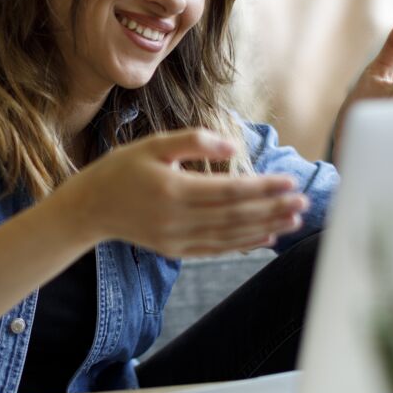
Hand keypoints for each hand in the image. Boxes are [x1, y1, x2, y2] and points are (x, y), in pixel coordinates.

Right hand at [57, 129, 307, 257]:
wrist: (90, 208)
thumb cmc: (122, 170)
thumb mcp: (152, 145)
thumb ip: (192, 141)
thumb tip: (230, 146)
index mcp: (173, 189)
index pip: (229, 190)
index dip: (262, 188)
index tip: (289, 181)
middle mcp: (177, 218)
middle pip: (235, 215)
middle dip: (272, 208)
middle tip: (302, 201)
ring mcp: (177, 238)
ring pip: (230, 235)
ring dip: (265, 227)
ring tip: (294, 219)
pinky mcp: (176, 250)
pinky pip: (217, 249)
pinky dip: (244, 244)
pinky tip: (266, 237)